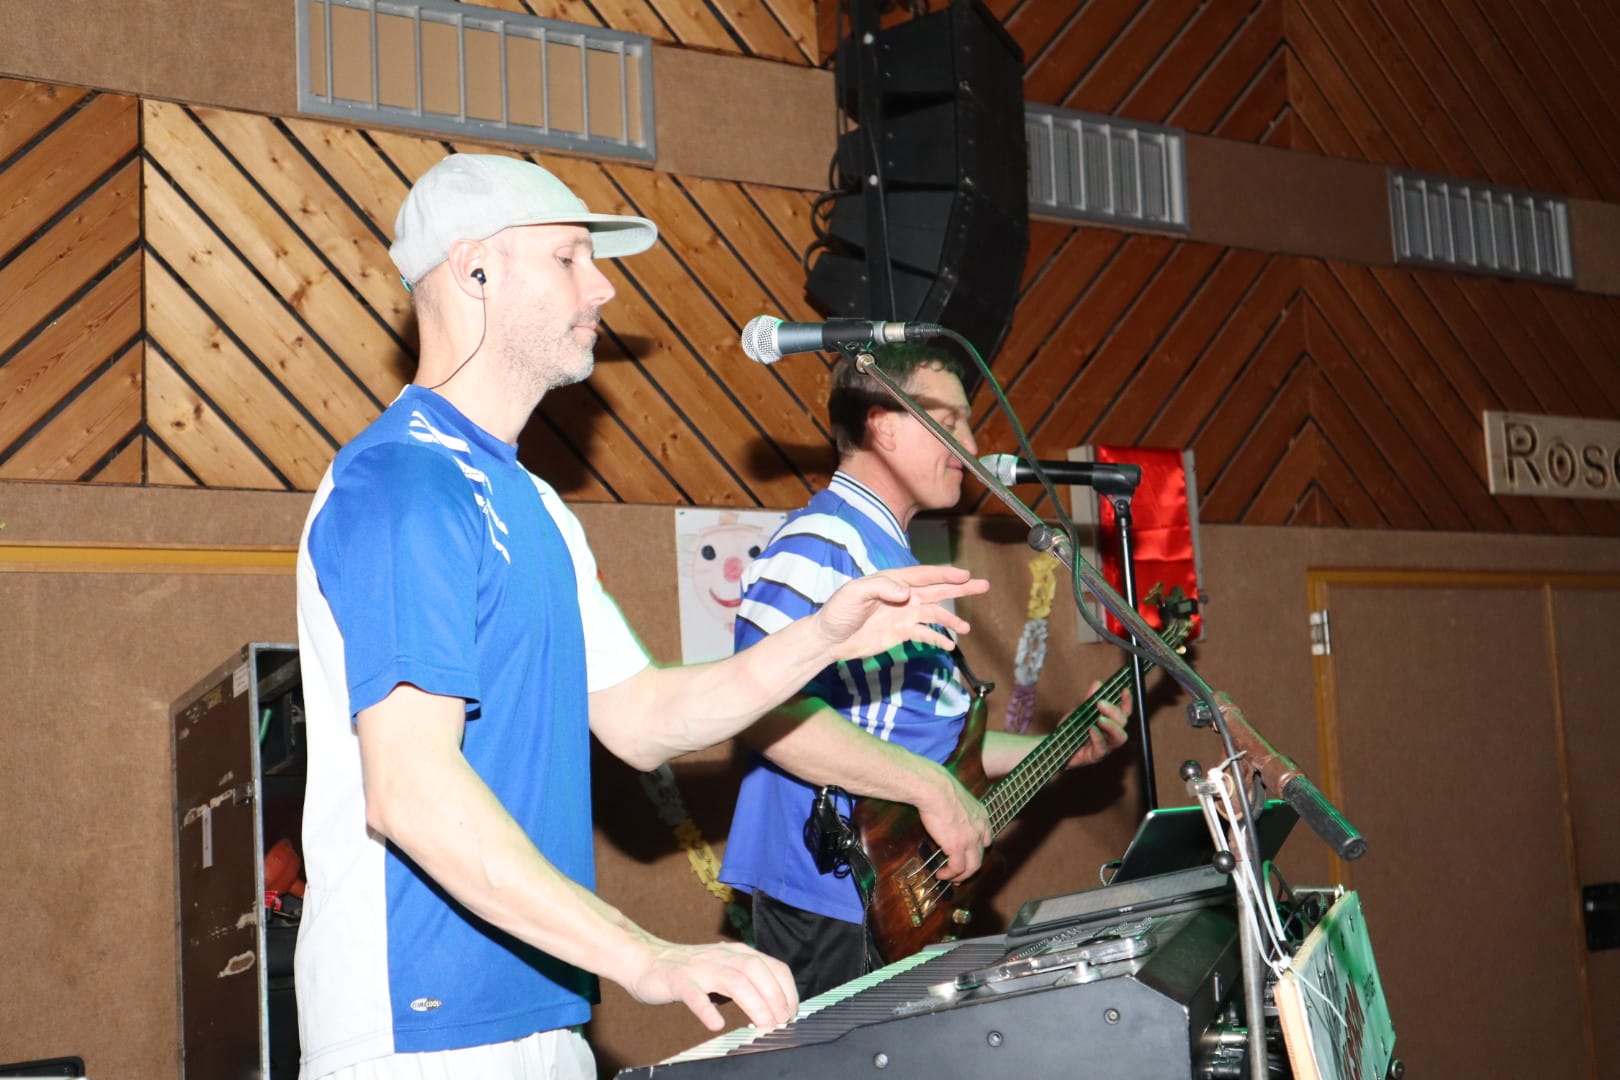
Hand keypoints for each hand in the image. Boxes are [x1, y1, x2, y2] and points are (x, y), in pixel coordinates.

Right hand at [627, 938, 797, 1032]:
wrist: (645, 960)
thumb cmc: (689, 972)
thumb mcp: (724, 971)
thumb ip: (747, 983)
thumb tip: (776, 1009)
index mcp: (737, 953)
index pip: (773, 966)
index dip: (787, 990)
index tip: (792, 1014)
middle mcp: (722, 956)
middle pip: (757, 971)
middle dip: (774, 996)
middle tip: (781, 1022)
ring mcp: (700, 967)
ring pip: (733, 981)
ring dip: (753, 1003)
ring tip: (763, 1024)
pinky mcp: (678, 980)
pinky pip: (694, 994)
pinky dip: (706, 1009)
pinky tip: (716, 1024)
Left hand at [813, 564, 988, 661]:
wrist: (828, 639)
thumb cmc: (837, 612)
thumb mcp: (855, 594)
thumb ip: (881, 588)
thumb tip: (907, 592)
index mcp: (892, 581)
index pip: (924, 575)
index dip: (945, 574)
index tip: (965, 575)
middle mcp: (901, 596)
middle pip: (936, 590)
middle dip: (960, 588)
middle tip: (983, 585)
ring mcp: (902, 615)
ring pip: (934, 614)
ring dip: (951, 619)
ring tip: (967, 627)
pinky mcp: (899, 633)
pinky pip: (923, 634)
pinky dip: (937, 638)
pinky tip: (950, 645)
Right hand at [917, 768, 992, 880]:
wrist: (935, 789)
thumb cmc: (939, 788)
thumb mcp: (956, 798)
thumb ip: (957, 808)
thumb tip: (944, 810)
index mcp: (981, 816)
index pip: (986, 839)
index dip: (978, 850)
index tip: (968, 856)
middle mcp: (980, 829)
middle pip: (980, 857)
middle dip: (970, 869)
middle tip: (960, 875)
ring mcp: (971, 840)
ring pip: (972, 867)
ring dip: (961, 876)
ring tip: (949, 878)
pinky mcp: (958, 847)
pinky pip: (957, 868)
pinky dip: (950, 874)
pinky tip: (941, 874)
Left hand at [1065, 684, 1130, 767]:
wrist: (1056, 746)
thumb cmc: (1071, 729)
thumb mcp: (1079, 711)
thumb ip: (1089, 700)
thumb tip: (1098, 684)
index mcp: (1110, 722)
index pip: (1125, 711)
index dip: (1127, 701)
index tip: (1124, 689)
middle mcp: (1111, 735)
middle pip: (1123, 723)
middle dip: (1114, 711)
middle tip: (1101, 703)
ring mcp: (1105, 746)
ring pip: (1119, 738)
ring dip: (1111, 726)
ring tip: (1100, 719)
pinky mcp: (1095, 756)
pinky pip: (1102, 748)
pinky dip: (1098, 737)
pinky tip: (1091, 730)